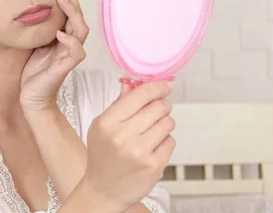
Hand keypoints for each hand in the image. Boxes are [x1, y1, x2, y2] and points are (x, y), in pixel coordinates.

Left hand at [19, 0, 88, 111]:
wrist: (32, 96)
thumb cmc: (32, 69)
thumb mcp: (33, 41)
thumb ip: (39, 26)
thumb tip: (33, 3)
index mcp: (63, 35)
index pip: (71, 10)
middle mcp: (70, 42)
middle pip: (78, 15)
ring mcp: (69, 54)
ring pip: (81, 29)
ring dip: (72, 12)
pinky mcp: (66, 66)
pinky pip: (76, 51)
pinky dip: (69, 41)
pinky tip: (60, 33)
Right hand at [80, 81, 174, 210]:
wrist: (103, 190)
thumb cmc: (102, 156)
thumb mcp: (102, 126)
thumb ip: (119, 103)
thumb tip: (133, 82)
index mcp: (108, 122)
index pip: (140, 95)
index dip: (157, 87)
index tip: (165, 85)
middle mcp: (123, 136)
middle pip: (158, 107)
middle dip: (162, 104)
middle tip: (159, 108)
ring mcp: (140, 152)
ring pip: (168, 123)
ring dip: (164, 123)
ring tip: (152, 131)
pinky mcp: (154, 166)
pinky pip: (171, 141)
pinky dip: (165, 141)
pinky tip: (152, 147)